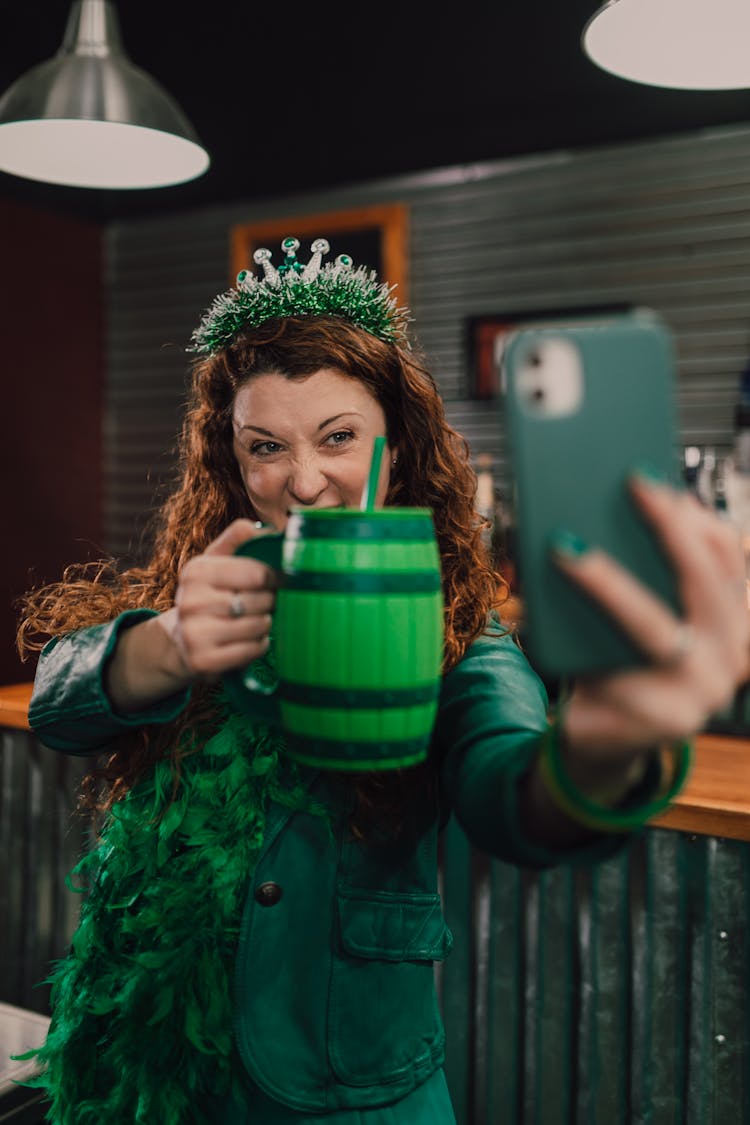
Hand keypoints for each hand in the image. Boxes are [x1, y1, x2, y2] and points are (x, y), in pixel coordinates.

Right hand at [172, 519, 276, 677]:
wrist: (181, 640)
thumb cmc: (209, 595)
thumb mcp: (214, 562)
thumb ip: (236, 539)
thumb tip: (263, 528)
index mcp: (197, 571)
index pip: (256, 572)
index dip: (274, 577)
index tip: (275, 580)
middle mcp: (191, 601)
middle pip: (260, 600)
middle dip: (269, 602)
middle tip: (264, 604)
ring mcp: (195, 633)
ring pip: (259, 626)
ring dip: (265, 624)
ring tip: (256, 620)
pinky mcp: (204, 661)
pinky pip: (252, 650)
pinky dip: (259, 645)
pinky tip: (250, 640)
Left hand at [553, 473, 749, 758]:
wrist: (605, 738)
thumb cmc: (622, 662)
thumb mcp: (643, 613)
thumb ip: (643, 571)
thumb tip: (600, 505)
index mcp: (735, 620)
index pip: (728, 556)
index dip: (693, 514)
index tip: (651, 476)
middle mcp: (730, 657)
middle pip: (703, 582)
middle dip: (667, 528)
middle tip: (627, 486)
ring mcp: (700, 694)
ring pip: (653, 626)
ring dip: (607, 583)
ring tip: (564, 545)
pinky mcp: (659, 721)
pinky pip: (616, 668)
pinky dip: (582, 635)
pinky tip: (545, 606)